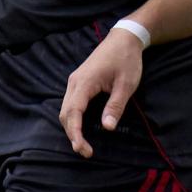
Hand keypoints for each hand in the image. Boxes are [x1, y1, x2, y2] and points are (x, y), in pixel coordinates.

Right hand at [58, 26, 144, 157]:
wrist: (123, 39)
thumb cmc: (126, 60)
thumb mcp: (126, 85)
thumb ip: (115, 106)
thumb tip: (107, 128)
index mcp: (85, 82)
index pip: (74, 112)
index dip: (76, 132)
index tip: (83, 149)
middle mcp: (75, 82)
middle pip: (65, 113)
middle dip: (72, 134)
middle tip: (86, 152)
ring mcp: (75, 81)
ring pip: (66, 109)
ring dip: (71, 127)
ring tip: (83, 144)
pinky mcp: (79, 82)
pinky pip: (70, 103)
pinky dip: (73, 118)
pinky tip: (82, 128)